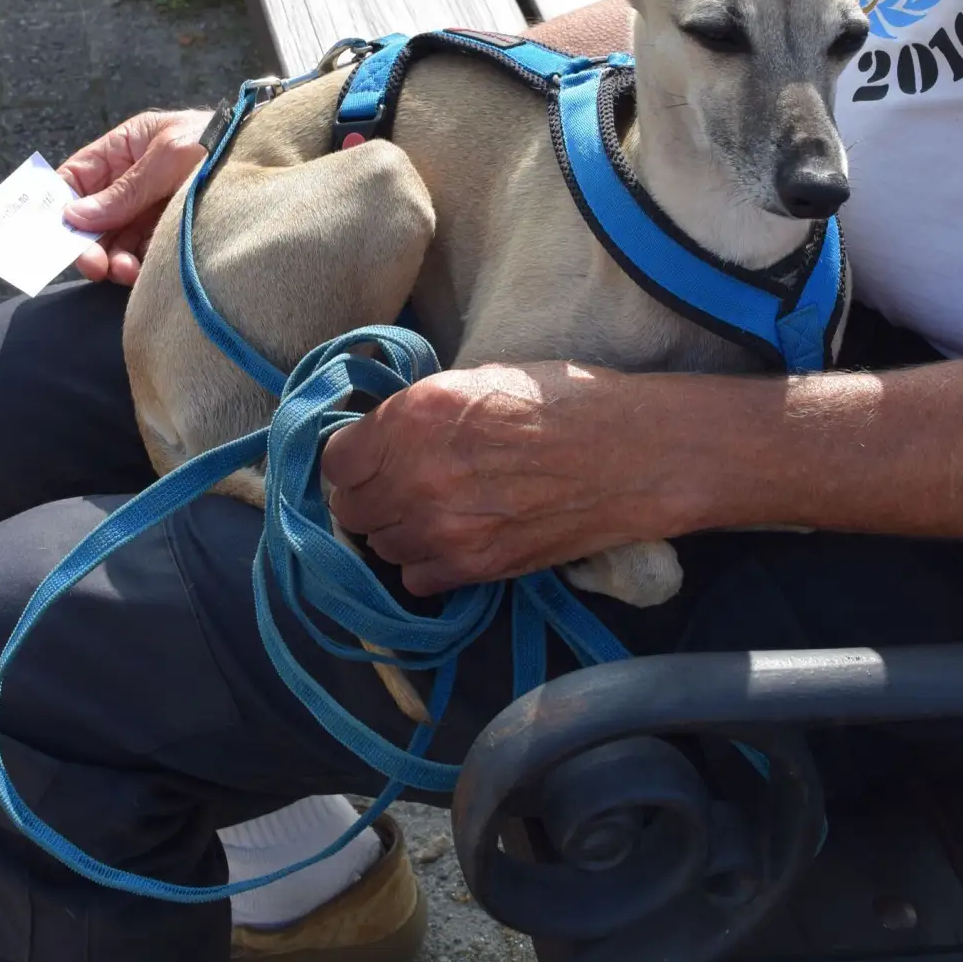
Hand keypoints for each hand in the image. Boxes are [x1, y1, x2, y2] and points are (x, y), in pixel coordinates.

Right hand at [59, 108, 213, 285]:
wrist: (273, 155)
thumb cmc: (219, 142)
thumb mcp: (168, 158)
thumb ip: (123, 190)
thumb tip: (73, 216)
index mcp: (124, 149)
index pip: (75, 177)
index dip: (58, 204)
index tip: (54, 234)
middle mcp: (133, 181)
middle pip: (92, 218)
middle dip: (88, 242)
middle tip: (95, 264)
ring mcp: (152, 209)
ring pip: (116, 242)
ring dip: (113, 260)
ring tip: (124, 270)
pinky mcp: (172, 234)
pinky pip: (143, 255)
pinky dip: (138, 268)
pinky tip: (142, 272)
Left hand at [322, 362, 670, 595]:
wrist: (628, 452)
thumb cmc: (560, 403)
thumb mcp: (474, 381)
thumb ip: (416, 414)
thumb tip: (379, 439)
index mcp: (414, 417)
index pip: (335, 460)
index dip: (352, 460)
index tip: (370, 459)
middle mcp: (416, 475)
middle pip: (351, 509)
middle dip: (369, 498)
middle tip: (401, 487)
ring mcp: (443, 527)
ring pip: (380, 547)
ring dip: (397, 532)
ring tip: (434, 512)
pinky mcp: (474, 567)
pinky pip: (416, 580)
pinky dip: (427, 565)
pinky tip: (454, 541)